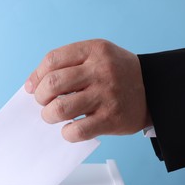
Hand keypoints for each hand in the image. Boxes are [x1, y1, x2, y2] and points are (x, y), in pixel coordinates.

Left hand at [25, 39, 151, 141]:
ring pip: (60, 109)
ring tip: (53, 115)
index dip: (36, 76)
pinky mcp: (112, 119)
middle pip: (52, 84)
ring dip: (49, 115)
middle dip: (40, 97)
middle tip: (44, 102)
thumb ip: (65, 64)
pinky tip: (69, 129)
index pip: (52, 60)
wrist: (153, 89)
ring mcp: (107, 95)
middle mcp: (101, 70)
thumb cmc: (114, 74)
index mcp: (94, 50)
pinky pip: (77, 131)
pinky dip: (66, 133)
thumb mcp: (94, 57)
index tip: (33, 87)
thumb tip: (31, 85)